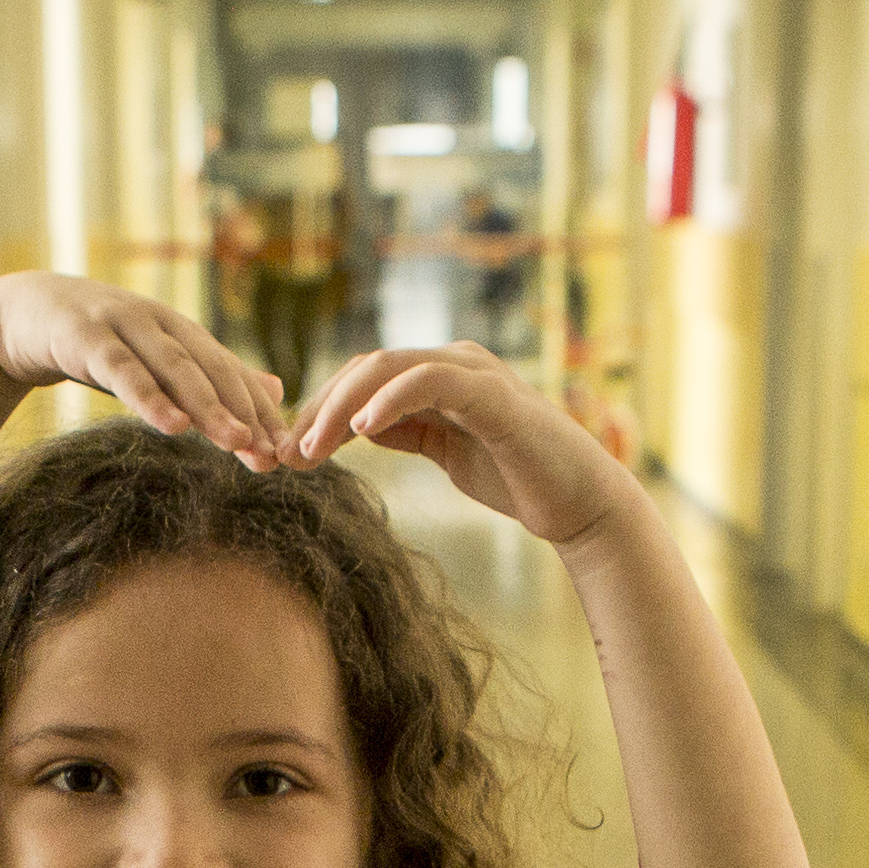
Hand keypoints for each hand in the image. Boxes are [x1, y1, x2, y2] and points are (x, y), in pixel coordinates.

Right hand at [0, 273, 291, 468]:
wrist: (25, 311)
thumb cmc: (99, 343)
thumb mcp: (158, 360)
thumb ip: (212, 376)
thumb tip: (275, 392)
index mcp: (184, 333)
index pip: (232, 376)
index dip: (260, 415)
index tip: (285, 455)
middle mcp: (163, 324)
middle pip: (213, 372)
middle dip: (245, 415)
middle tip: (270, 458)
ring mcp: (125, 326)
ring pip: (175, 368)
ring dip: (208, 406)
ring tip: (235, 441)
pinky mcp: (86, 337)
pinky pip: (122, 370)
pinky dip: (149, 397)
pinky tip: (171, 425)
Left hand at [282, 344, 648, 548]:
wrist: (580, 504)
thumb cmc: (518, 479)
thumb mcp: (447, 453)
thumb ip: (408, 432)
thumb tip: (359, 425)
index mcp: (441, 376)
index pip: (365, 378)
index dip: (321, 409)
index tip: (288, 451)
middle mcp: (455, 362)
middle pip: (367, 367)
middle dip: (320, 407)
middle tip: (288, 452)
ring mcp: (475, 372)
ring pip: (389, 368)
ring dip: (342, 406)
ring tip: (313, 445)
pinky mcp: (493, 395)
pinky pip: (430, 382)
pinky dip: (391, 398)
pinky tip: (362, 429)